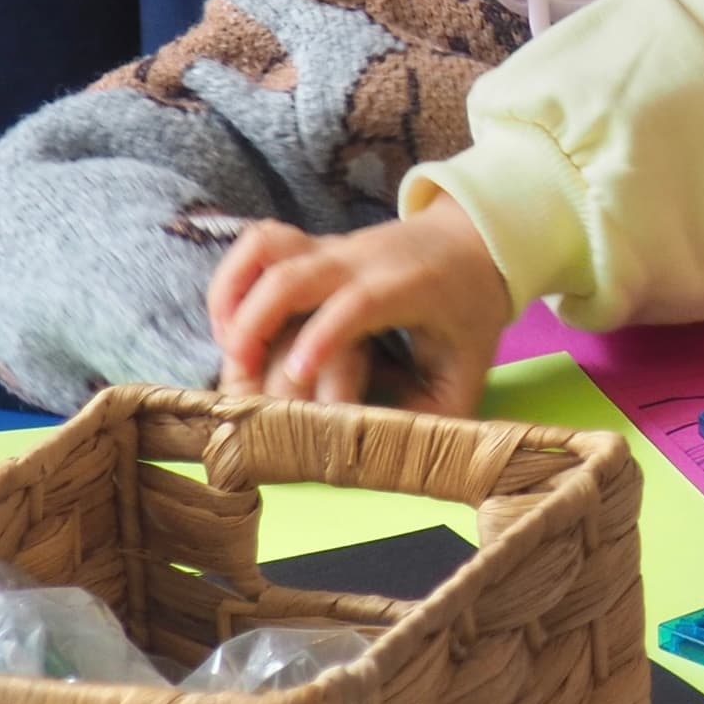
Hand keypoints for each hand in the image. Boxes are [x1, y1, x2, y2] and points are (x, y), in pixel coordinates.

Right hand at [206, 197, 512, 411]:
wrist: (476, 239)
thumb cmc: (470, 311)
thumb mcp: (470, 368)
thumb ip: (437, 417)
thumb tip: (391, 464)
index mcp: (407, 289)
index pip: (358, 303)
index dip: (325, 337)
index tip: (297, 375)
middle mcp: (363, 261)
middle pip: (296, 275)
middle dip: (257, 324)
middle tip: (240, 382)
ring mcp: (334, 247)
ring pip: (268, 250)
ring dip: (236, 297)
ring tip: (228, 351)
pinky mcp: (313, 245)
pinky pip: (260, 244)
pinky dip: (233, 278)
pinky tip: (228, 326)